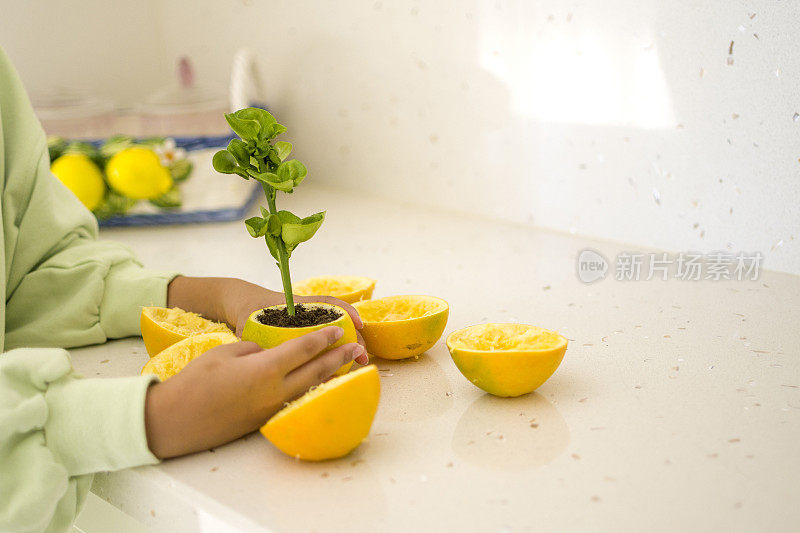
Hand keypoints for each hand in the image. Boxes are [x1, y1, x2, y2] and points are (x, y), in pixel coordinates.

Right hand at [144, 327, 364, 458]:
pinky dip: (312, 391)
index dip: (324, 337)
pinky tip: (317, 386)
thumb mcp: (226, 352)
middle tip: (357, 348)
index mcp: (266, 370)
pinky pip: (296, 401)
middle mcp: (275, 391)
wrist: (175, 420)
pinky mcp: (264, 421)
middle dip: (339, 358)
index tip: (340, 329)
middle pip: (316, 371)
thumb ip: (255, 350)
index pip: (305, 349)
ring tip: (346, 367)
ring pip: (310, 389)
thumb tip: (270, 354)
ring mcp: (271, 409)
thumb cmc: (195, 382)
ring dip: (330, 377)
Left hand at [167, 276, 367, 363]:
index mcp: (297, 307)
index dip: (346, 312)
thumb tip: (260, 355)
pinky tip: (342, 366)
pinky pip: (325, 342)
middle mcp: (308, 314)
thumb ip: (255, 338)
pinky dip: (336, 352)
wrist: (243, 303)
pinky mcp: (306, 334)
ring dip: (348, 345)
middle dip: (353, 337)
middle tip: (362, 356)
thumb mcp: (249, 323)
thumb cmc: (247, 311)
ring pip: (335, 333)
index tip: (358, 325)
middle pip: (338, 322)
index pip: (327, 303)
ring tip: (358, 361)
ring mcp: (309, 324)